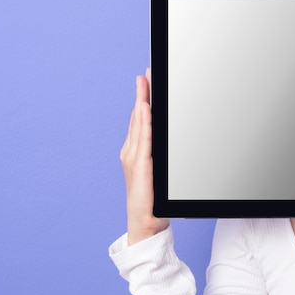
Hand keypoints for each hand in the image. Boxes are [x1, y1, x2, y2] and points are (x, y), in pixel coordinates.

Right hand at [119, 68, 168, 244]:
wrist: (145, 222)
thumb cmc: (153, 198)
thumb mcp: (158, 169)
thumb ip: (158, 151)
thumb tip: (163, 133)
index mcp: (136, 151)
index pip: (140, 118)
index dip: (142, 97)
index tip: (147, 78)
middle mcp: (131, 151)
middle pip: (138, 116)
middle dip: (142, 93)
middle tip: (146, 73)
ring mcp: (133, 157)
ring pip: (139, 123)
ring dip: (142, 101)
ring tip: (145, 82)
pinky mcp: (140, 165)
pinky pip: (143, 139)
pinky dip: (143, 122)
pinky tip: (145, 108)